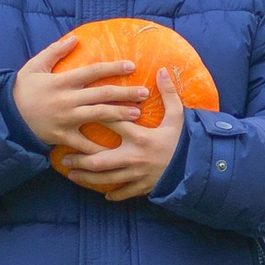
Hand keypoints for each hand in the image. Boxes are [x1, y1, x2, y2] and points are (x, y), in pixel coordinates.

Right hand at [14, 33, 146, 151]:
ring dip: (120, 114)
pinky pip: (84, 142)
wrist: (5, 116)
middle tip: (144, 93)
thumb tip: (75, 38)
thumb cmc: (23, 90)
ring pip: (98, 115)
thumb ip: (54, 51)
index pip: (92, 71)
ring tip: (138, 114)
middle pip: (101, 94)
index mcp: (61, 81)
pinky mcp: (62, 135)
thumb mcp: (34, 67)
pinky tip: (117, 148)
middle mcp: (66, 99)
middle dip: (125, 93)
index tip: (132, 66)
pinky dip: (100, 147)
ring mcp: (65, 118)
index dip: (113, 67)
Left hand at [52, 68, 188, 200]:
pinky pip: (124, 192)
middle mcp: (133, 156)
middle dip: (78, 160)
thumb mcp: (178, 115)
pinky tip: (104, 194)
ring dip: (86, 177)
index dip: (93, 117)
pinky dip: (114, 194)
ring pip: (105, 178)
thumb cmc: (187, 139)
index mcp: (140, 137)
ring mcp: (137, 173)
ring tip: (72, 175)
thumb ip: (169, 94)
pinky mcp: (144, 186)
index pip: (111, 124)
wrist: (200, 166)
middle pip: (98, 160)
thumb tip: (162, 70)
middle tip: (64, 158)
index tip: (77, 115)